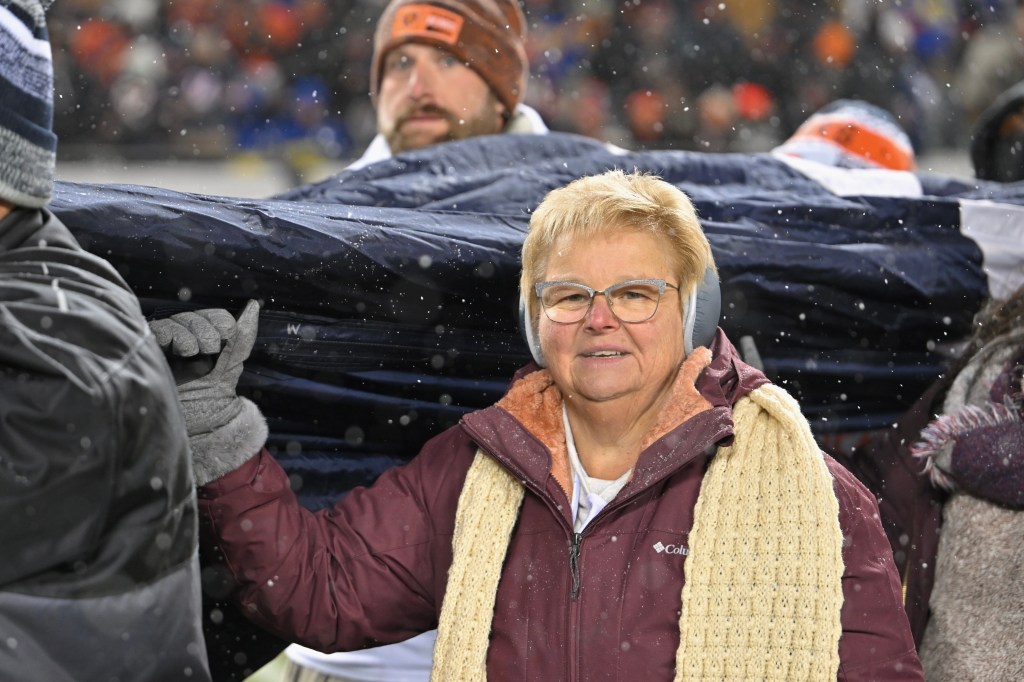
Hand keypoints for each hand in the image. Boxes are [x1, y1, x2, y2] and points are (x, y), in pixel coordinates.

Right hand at [150, 300, 267, 485]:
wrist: (195, 426)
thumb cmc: (211, 398)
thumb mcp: (231, 365)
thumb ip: (242, 337)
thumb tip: (253, 305)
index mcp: (203, 338)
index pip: (214, 316)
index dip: (222, 324)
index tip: (225, 342)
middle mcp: (181, 337)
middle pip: (195, 317)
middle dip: (208, 332)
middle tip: (208, 352)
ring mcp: (162, 345)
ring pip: (177, 322)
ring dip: (191, 336)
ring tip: (191, 354)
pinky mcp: (146, 352)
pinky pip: (158, 331)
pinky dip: (172, 335)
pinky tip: (179, 349)